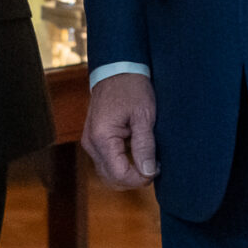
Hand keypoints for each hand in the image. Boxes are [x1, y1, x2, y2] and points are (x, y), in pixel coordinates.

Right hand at [83, 72, 159, 187]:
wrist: (116, 68)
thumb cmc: (131, 87)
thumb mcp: (144, 115)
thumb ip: (145, 145)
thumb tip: (148, 172)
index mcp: (102, 138)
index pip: (119, 175)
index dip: (140, 178)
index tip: (157, 168)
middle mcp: (91, 143)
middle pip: (111, 178)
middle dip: (134, 178)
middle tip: (154, 166)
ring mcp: (90, 142)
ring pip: (108, 172)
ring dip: (128, 172)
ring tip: (147, 158)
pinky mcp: (94, 139)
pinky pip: (107, 161)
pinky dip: (122, 163)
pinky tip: (137, 152)